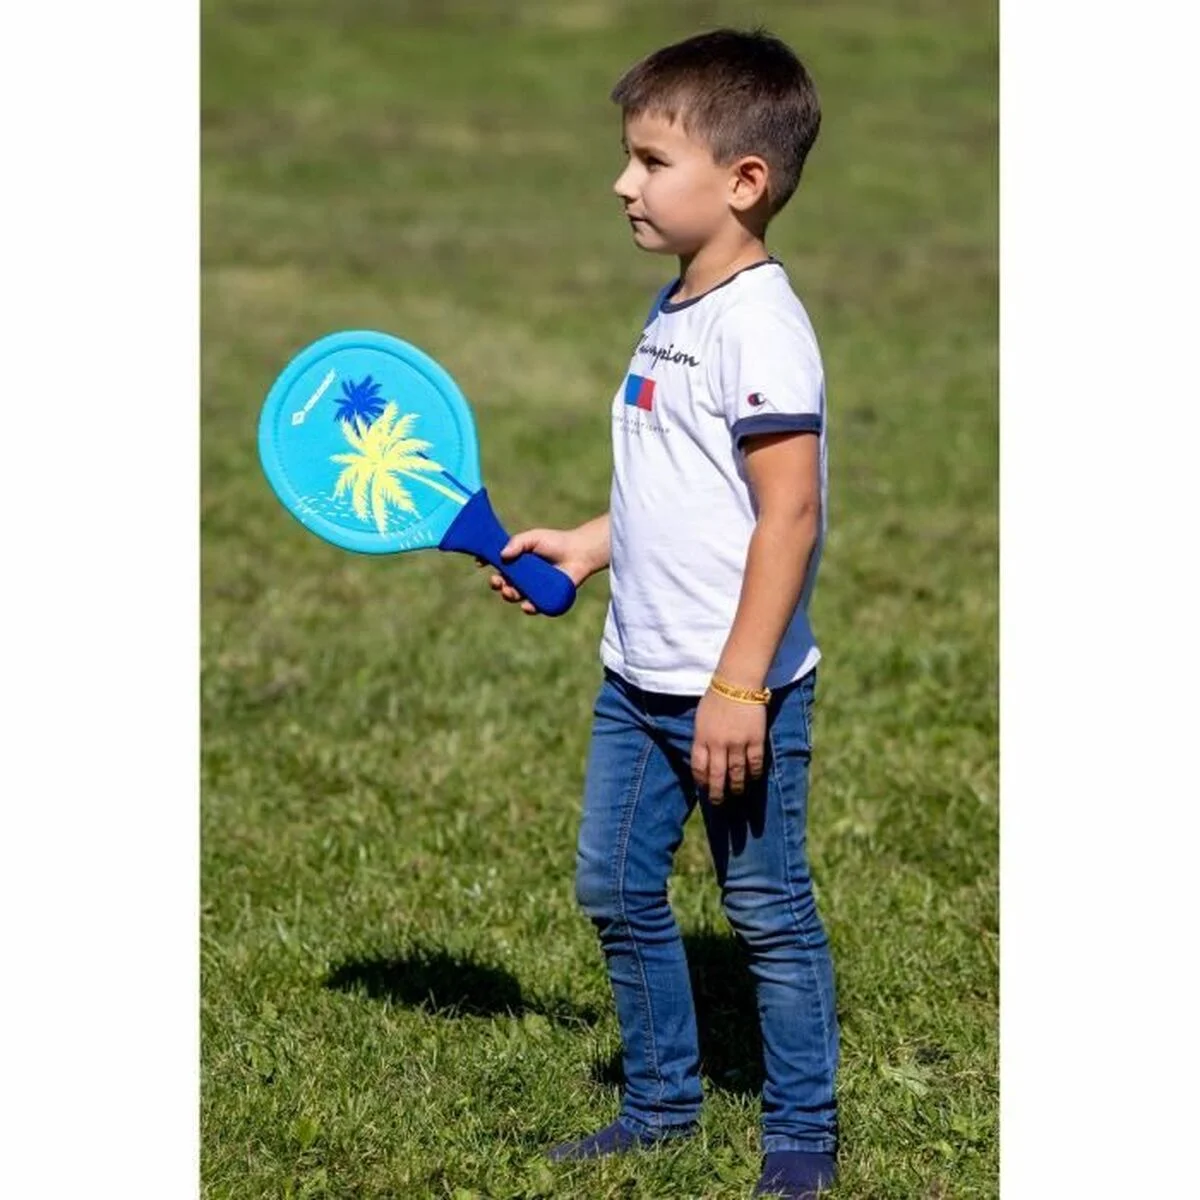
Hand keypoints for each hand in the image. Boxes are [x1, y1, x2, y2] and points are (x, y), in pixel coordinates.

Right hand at [478, 527, 597, 615]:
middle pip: (503, 584)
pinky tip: (526, 605)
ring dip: (509, 596)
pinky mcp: (545, 598)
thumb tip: (502, 555)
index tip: (480, 564)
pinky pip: (533, 607)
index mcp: (516, 561)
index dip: (487, 565)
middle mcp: (522, 576)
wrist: (579, 553)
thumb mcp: (533, 537)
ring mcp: (533, 588)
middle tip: (498, 582)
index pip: (497, 565)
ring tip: (511, 591)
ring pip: (515, 596)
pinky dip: (529, 608)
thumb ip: (517, 542)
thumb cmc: (555, 542)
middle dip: (497, 584)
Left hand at [690, 689, 766, 802]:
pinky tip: (752, 778)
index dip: (702, 781)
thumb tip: (704, 758)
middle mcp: (718, 744)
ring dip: (736, 786)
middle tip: (718, 802)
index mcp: (702, 738)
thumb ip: (702, 738)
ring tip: (737, 792)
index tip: (705, 787)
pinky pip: (754, 763)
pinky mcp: (755, 740)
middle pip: (717, 776)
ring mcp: (737, 743)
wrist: (737, 682)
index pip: (699, 767)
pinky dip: (753, 774)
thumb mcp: (701, 718)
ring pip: (736, 773)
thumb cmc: (716, 698)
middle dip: (717, 793)